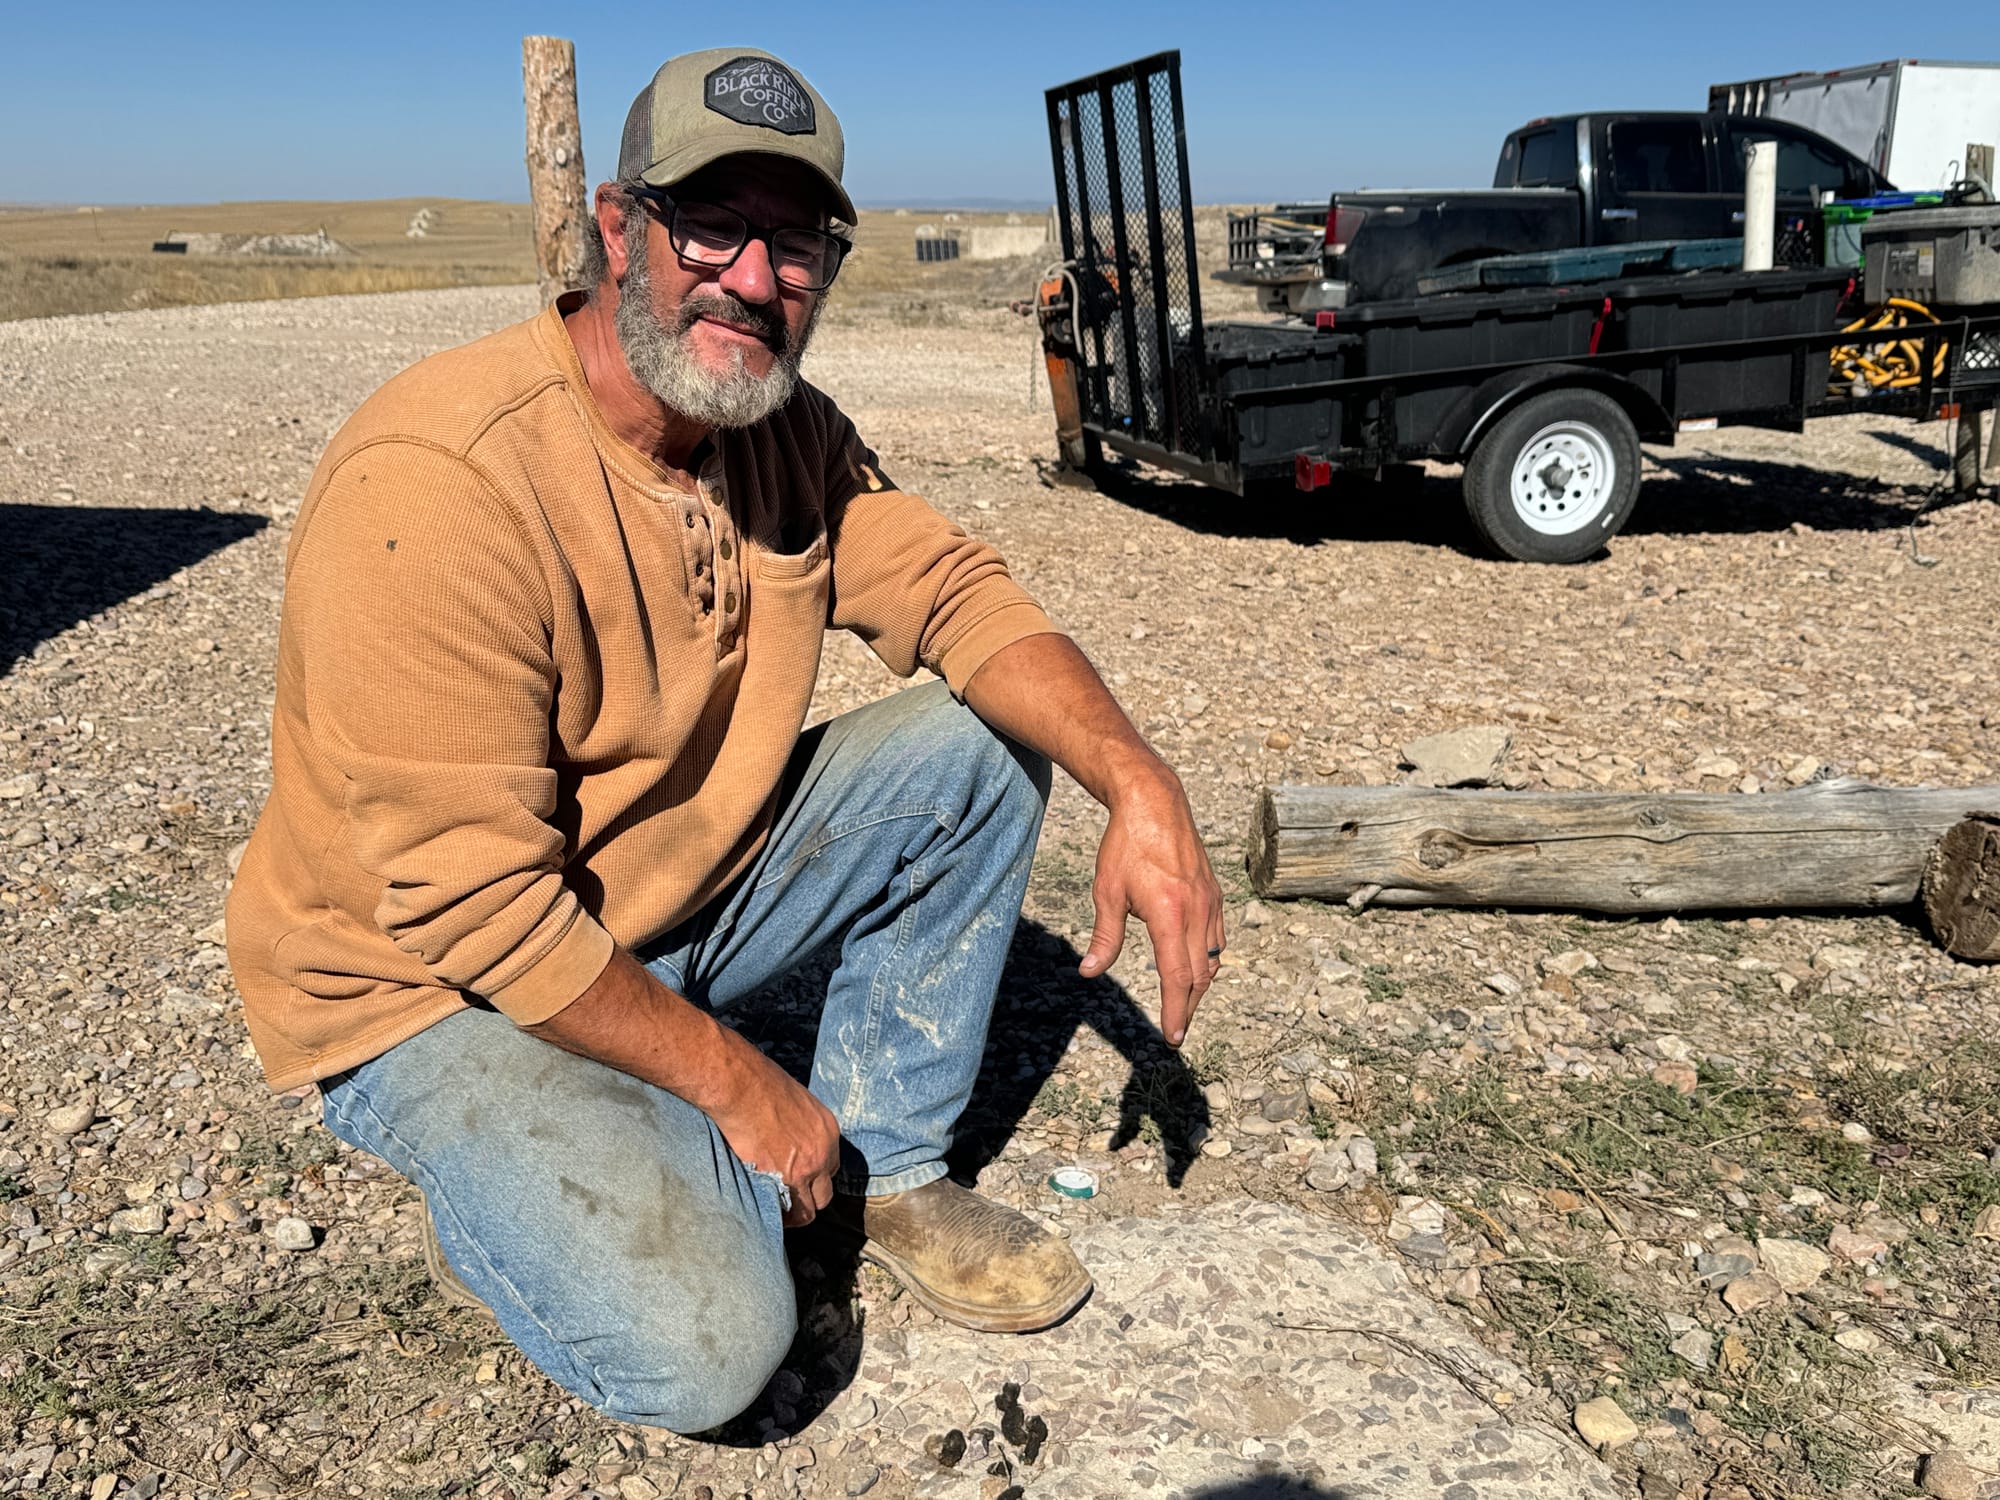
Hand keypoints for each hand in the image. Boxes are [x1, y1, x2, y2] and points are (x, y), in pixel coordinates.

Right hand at [705, 1026, 840, 1227]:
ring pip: (806, 1212)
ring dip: (792, 1215)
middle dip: (806, 1201)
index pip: (829, 1168)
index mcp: (828, 1132)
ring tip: (774, 1215)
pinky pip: (784, 1212)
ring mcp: (804, 1170)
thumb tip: (789, 1140)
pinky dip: (774, 1216)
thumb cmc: (761, 1085)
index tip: (798, 1182)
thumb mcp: (797, 1102)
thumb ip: (800, 1126)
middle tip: (787, 1202)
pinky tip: (761, 1212)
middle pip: (823, 1195)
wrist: (742, 1087)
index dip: (813, 1178)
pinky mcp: (781, 1180)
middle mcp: (822, 1154)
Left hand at [1077, 761, 1223, 1046]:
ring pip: (1212, 958)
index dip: (1174, 1011)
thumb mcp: (1107, 891)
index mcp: (1169, 915)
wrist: (1155, 803)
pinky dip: (1208, 959)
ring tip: (1184, 1004)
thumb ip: (1105, 936)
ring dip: (1199, 985)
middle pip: (1199, 975)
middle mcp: (1196, 912)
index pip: (1177, 977)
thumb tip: (1090, 972)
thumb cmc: (1126, 845)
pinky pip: (1217, 938)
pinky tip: (1197, 965)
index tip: (1172, 1037)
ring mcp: (1209, 903)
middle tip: (1176, 1030)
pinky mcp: (1213, 893)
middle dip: (1187, 1007)